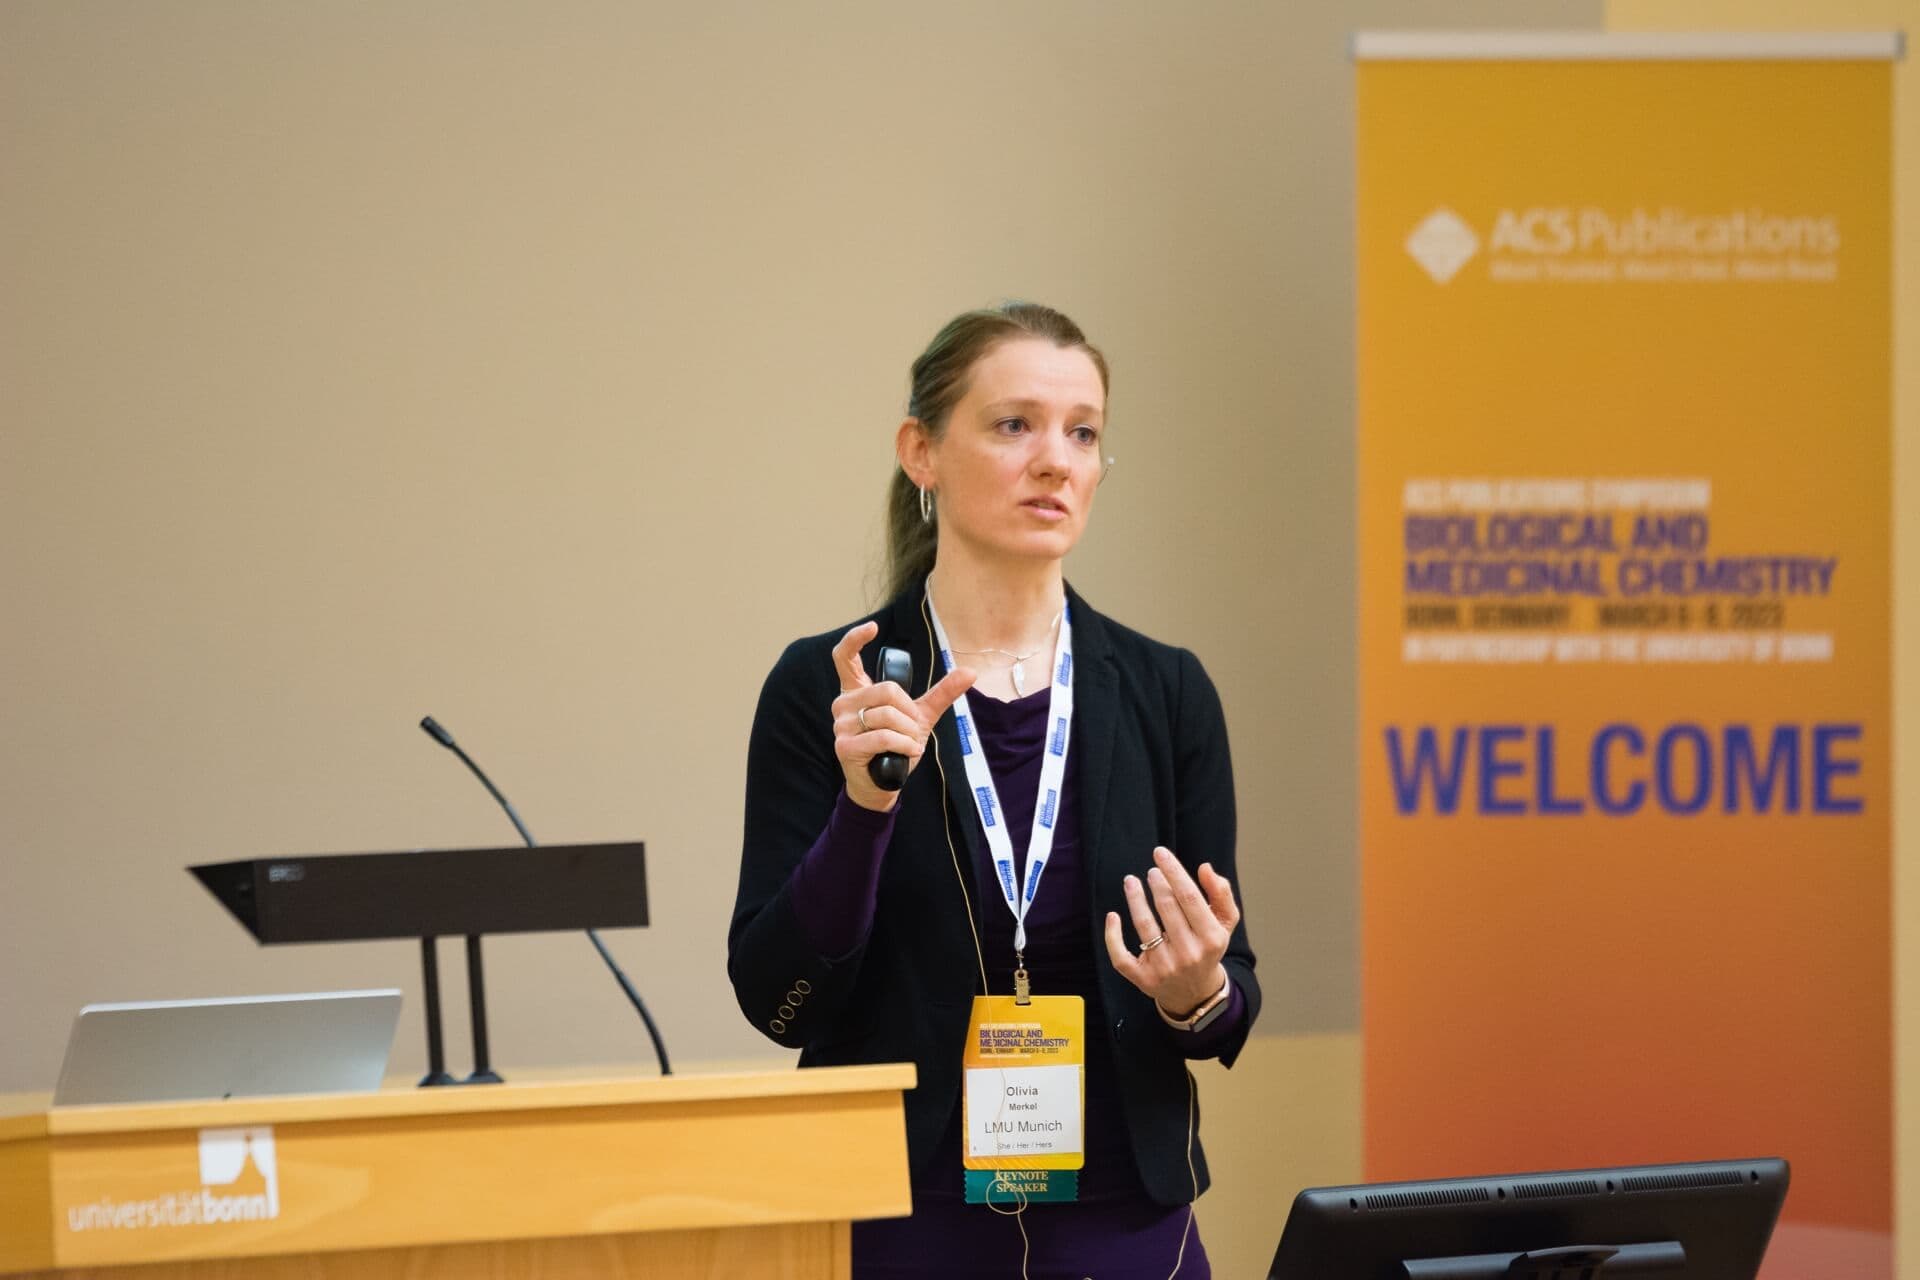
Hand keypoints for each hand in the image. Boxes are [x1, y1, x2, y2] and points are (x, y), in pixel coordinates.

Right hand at [830, 621, 974, 812]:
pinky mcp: (845, 745)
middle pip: (886, 690)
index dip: (856, 639)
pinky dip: (903, 745)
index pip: (845, 657)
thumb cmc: (895, 746)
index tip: (873, 627)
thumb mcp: (920, 717)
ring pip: (887, 715)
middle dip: (909, 712)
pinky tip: (906, 752)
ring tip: (907, 744)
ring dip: (908, 733)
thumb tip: (970, 672)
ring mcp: (841, 725)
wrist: (883, 783)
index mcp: (857, 691)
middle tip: (912, 729)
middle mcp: (843, 703)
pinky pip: (883, 736)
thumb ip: (941, 694)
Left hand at [1103, 846, 1238, 1016]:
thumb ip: (1221, 893)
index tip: (1160, 853)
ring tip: (1130, 881)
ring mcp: (1164, 968)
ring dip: (1135, 898)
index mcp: (1210, 938)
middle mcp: (1188, 954)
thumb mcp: (1224, 923)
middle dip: (1156, 883)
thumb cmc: (1207, 948)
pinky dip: (1113, 935)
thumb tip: (1205, 868)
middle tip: (1151, 871)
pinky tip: (1113, 916)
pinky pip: (1121, 956)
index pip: (1189, 896)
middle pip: (1166, 908)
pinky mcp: (1143, 979)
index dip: (1173, 871)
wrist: (1196, 993)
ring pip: (1144, 926)